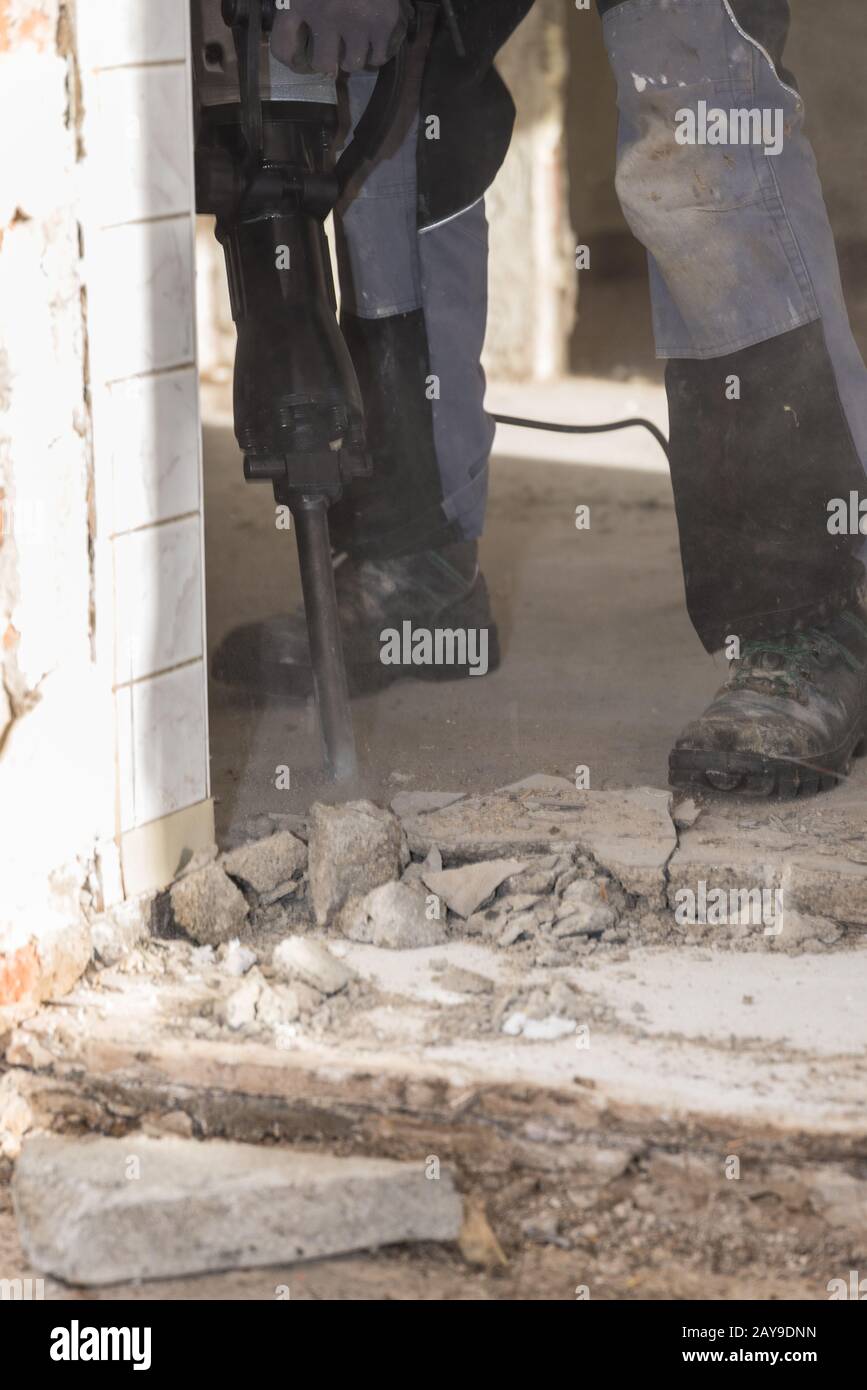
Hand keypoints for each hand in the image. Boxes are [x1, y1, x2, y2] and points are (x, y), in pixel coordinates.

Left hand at [270, 0, 410, 76]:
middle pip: (322, 64)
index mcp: (300, 0)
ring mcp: (356, 22)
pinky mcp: (382, 23)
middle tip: (333, 51)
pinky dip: (376, 54)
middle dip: (327, 60)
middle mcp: (326, 15)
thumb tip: (290, 35)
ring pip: (352, 63)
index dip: (290, 58)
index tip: (298, 59)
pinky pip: (378, 56)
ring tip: (354, 45)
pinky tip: (373, 43)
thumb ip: (292, 0)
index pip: (283, 47)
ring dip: (351, 58)